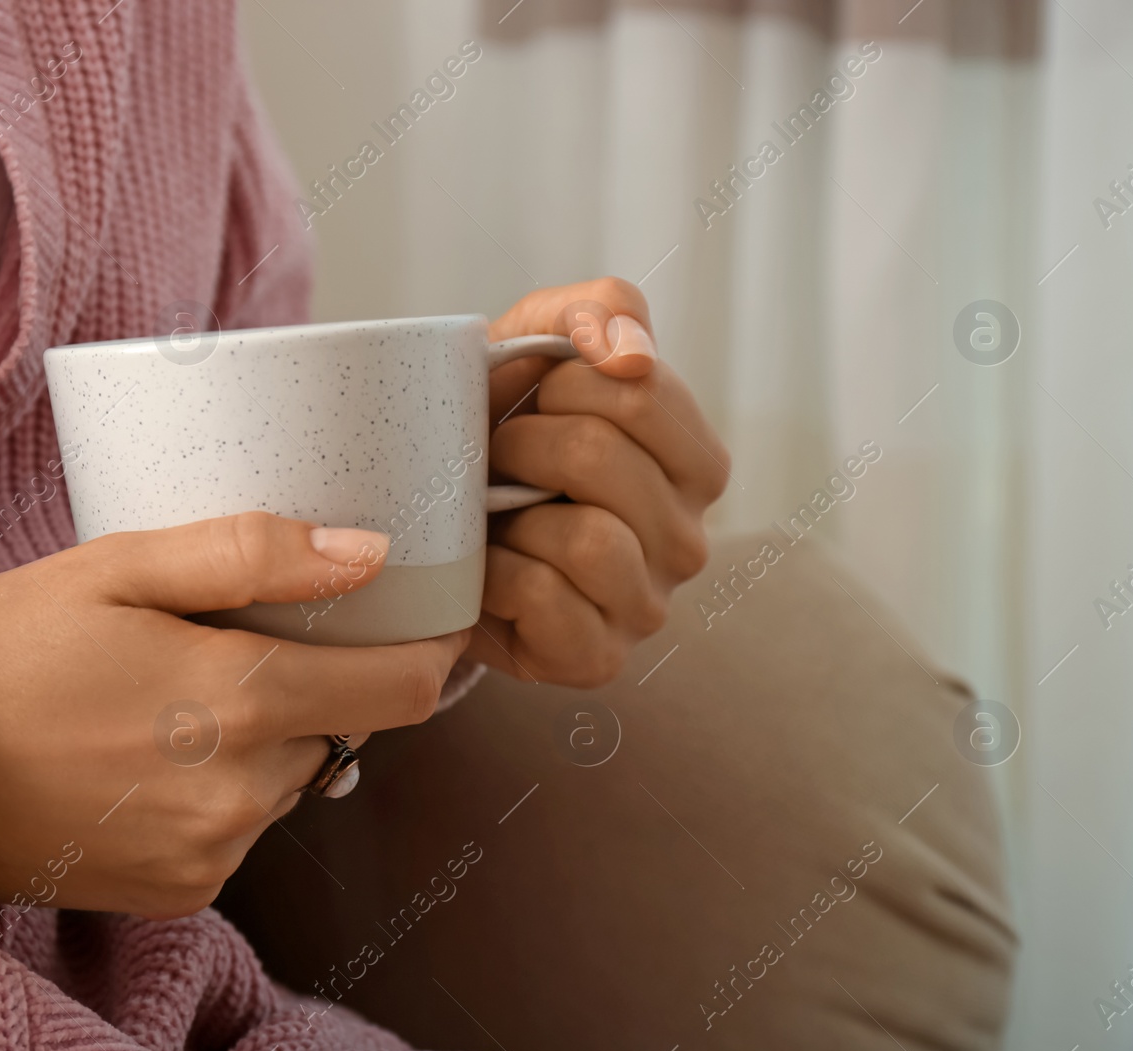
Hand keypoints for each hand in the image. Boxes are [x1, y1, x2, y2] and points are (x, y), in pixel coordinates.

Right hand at [0, 512, 467, 918]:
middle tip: (230, 643)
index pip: (403, 689)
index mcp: (239, 700)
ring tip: (167, 702)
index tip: (411, 620)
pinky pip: (240, 828)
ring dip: (259, 738)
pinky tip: (145, 760)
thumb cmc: (3, 652)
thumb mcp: (119, 566)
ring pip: (289, 777)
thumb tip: (367, 554)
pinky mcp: (182, 892)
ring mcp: (213, 851)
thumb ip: (254, 555)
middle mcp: (242, 791)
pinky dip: (217, 791)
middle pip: (341, 726)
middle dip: (310, 682)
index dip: (423, 649)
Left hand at [470, 277, 729, 686]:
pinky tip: (489, 569)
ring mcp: (647, 606)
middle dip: (524, 443)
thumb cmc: (500, 429)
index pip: (640, 392)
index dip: (561, 384)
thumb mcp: (542, 343)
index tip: (535, 400)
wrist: (436, 522)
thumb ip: (600, 310)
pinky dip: (496, 575)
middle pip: (603, 458)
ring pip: (588, 538)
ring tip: (496, 512)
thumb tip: (630, 354)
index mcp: (697, 462)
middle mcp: (689, 540)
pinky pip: (545, 598)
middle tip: (498, 457)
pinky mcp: (597, 658)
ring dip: (513, 512)